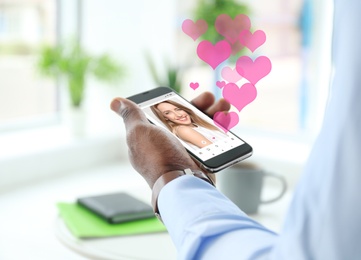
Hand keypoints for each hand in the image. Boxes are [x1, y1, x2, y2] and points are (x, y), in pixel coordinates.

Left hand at [110, 92, 229, 187]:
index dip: (176, 103)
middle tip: (210, 97)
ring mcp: (188, 151)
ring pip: (204, 126)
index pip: (165, 114)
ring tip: (225, 105)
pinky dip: (222, 127)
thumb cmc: (157, 158)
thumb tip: (115, 102)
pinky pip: (214, 139)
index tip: (184, 97)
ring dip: (215, 113)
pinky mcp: (204, 158)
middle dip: (200, 105)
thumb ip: (131, 116)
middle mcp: (171, 143)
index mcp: (154, 136)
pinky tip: (227, 118)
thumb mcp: (139, 132)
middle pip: (188, 118)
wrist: (181, 183)